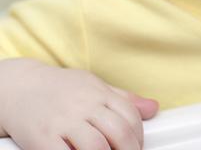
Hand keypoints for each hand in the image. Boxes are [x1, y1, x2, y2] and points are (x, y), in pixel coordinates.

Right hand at [0, 59, 157, 149]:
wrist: (19, 86)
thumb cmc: (60, 88)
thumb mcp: (94, 86)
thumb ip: (123, 99)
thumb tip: (152, 108)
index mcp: (99, 93)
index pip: (130, 116)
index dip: (138, 136)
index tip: (136, 147)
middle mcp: (84, 106)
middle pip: (118, 132)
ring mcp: (63, 121)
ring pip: (96, 146)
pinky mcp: (42, 137)